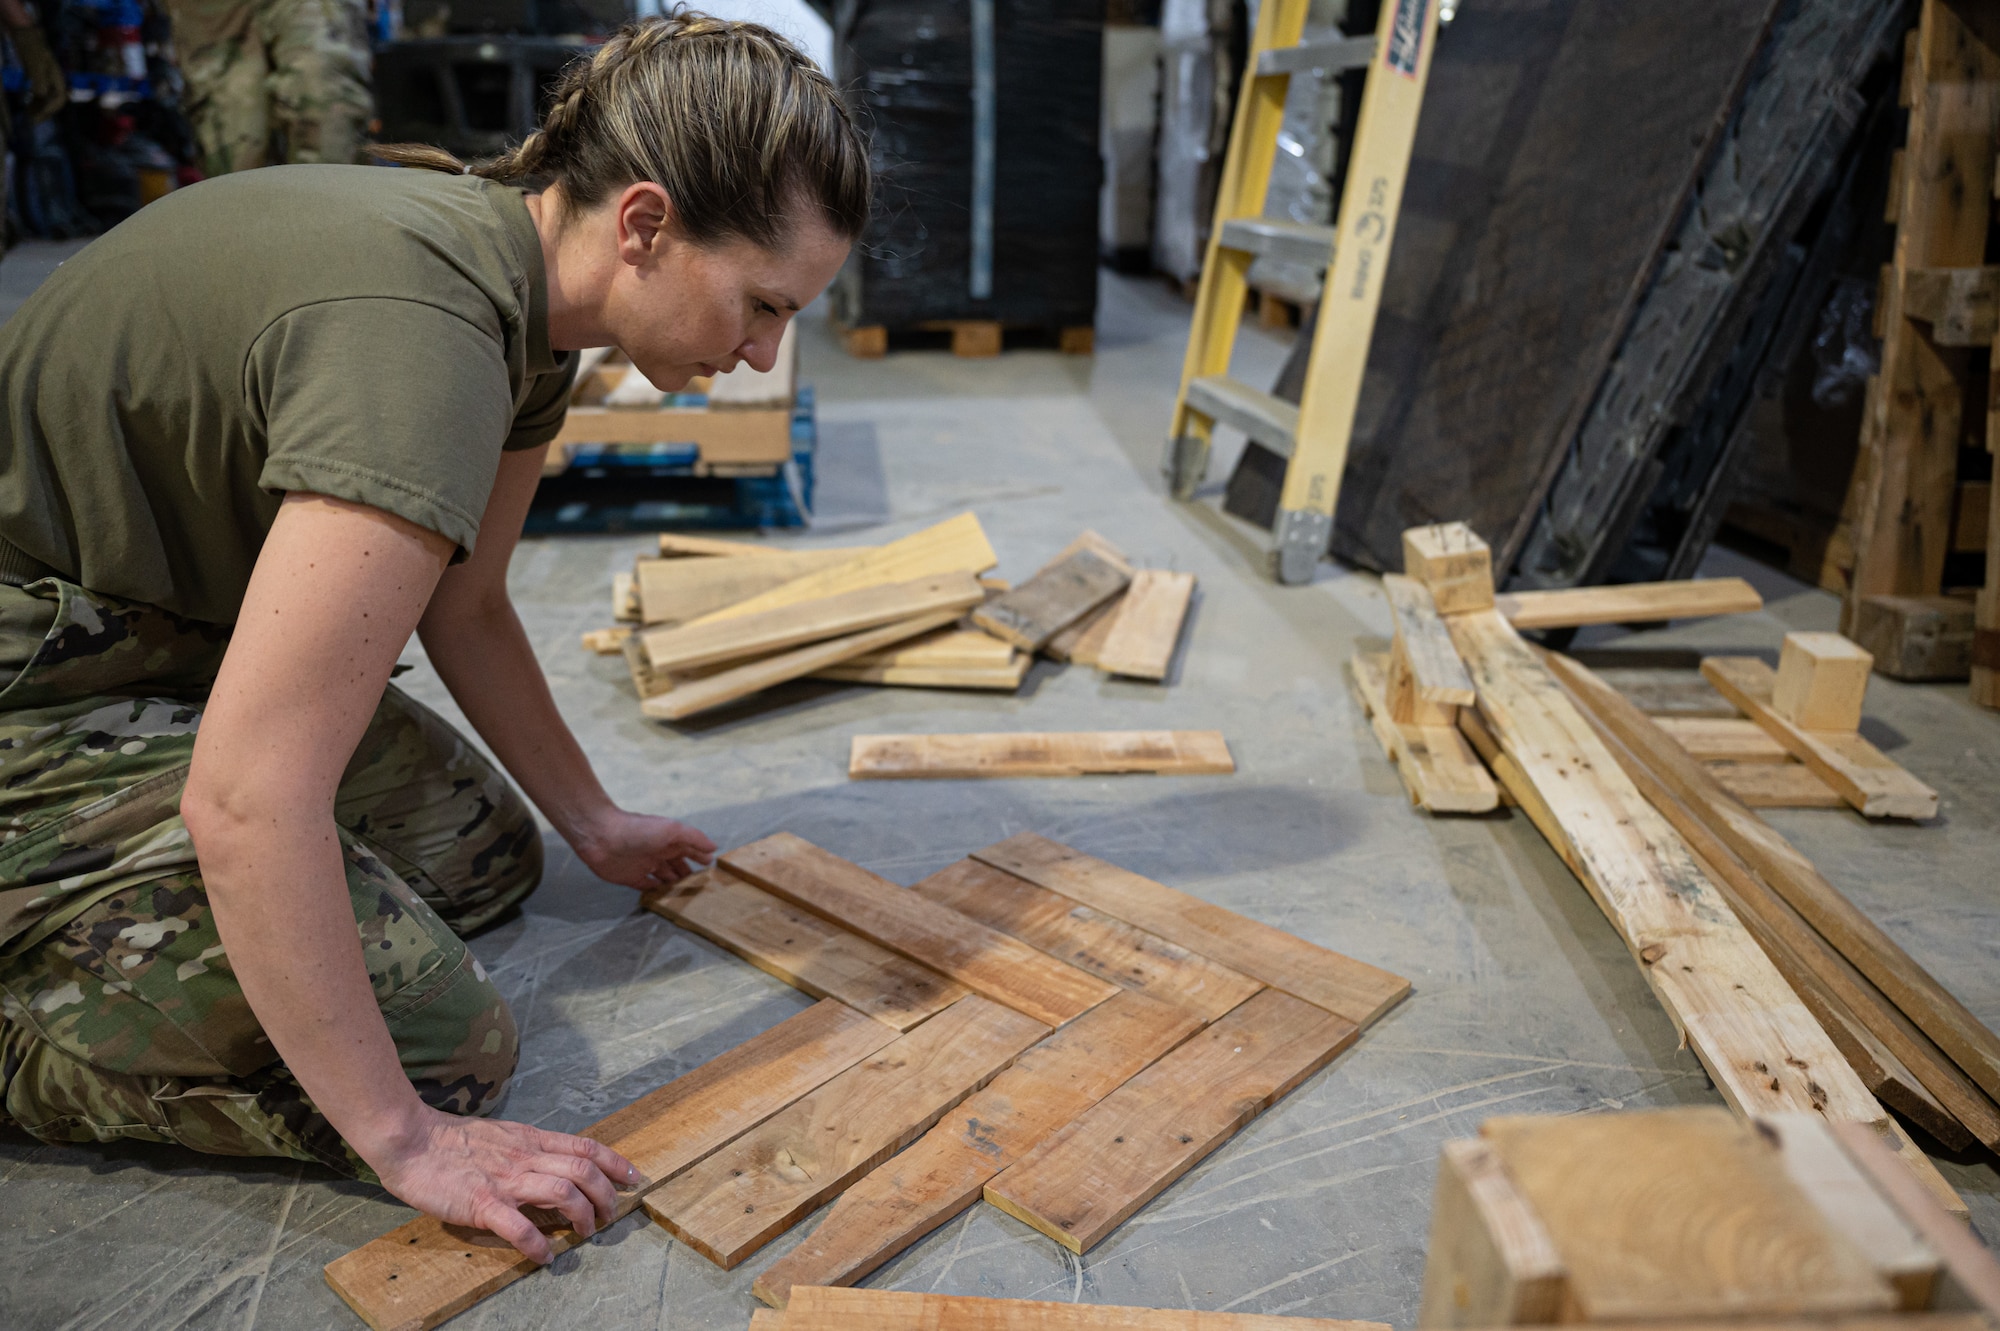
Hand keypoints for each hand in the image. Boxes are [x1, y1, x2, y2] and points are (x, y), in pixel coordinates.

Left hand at [9, 26, 66, 123]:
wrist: (23, 31)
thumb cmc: (29, 47)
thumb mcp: (34, 64)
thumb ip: (39, 81)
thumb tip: (41, 97)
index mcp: (57, 77)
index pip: (58, 99)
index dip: (49, 110)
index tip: (37, 117)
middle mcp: (54, 78)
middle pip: (54, 100)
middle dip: (44, 111)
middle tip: (32, 120)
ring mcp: (46, 76)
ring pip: (47, 97)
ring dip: (39, 107)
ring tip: (29, 114)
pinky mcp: (38, 74)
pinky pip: (40, 92)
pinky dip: (35, 99)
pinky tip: (28, 102)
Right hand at [367, 1105, 639, 1262]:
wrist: (410, 1140)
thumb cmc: (451, 1141)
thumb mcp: (501, 1136)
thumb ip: (527, 1150)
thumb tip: (553, 1166)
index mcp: (530, 1140)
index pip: (584, 1146)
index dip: (615, 1162)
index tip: (634, 1177)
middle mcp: (525, 1156)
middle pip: (584, 1169)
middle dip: (607, 1194)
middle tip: (612, 1216)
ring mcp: (505, 1179)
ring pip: (563, 1190)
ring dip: (582, 1215)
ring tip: (585, 1233)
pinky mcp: (482, 1202)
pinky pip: (519, 1225)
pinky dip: (537, 1243)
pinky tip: (545, 1257)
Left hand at [572, 807, 715, 889]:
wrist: (601, 836)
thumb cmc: (638, 830)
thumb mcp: (672, 830)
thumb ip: (694, 838)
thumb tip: (713, 848)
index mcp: (669, 840)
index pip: (690, 850)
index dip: (701, 858)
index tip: (713, 870)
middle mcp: (659, 852)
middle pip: (678, 866)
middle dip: (689, 875)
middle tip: (702, 889)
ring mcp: (644, 865)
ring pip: (665, 877)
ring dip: (674, 885)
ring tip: (688, 897)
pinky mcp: (630, 877)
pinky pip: (647, 887)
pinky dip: (656, 892)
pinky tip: (665, 899)